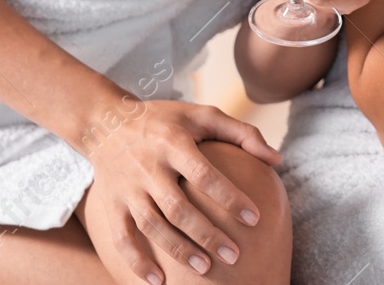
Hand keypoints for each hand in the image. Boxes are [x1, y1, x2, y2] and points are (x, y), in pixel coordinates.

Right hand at [82, 96, 279, 282]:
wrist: (106, 122)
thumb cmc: (166, 120)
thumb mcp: (203, 115)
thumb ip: (242, 133)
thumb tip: (277, 159)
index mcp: (172, 142)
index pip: (204, 175)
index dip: (230, 198)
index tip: (255, 218)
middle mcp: (147, 166)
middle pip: (178, 207)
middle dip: (207, 234)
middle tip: (234, 256)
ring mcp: (127, 188)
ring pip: (152, 226)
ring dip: (178, 250)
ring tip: (206, 269)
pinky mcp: (112, 204)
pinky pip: (122, 237)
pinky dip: (137, 261)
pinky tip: (158, 281)